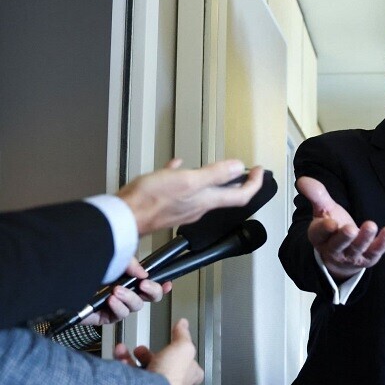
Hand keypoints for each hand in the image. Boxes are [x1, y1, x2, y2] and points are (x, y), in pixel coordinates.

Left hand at [80, 258, 172, 325]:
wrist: (60, 279)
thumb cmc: (82, 267)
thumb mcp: (112, 258)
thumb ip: (130, 264)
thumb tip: (143, 272)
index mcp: (126, 278)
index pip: (150, 283)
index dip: (161, 284)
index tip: (167, 282)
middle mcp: (122, 291)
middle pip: (148, 298)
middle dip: (150, 291)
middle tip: (144, 285)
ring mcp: (113, 305)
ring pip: (134, 308)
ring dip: (129, 299)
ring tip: (118, 291)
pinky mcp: (103, 316)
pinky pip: (118, 316)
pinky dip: (117, 308)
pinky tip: (111, 300)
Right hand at [114, 318, 202, 384]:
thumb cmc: (170, 377)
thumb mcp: (182, 348)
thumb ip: (183, 335)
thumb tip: (184, 324)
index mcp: (187, 377)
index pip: (191, 368)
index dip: (183, 356)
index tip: (175, 347)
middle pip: (159, 367)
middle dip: (147, 354)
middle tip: (141, 349)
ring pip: (140, 372)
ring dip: (130, 358)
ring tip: (123, 350)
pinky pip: (125, 379)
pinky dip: (120, 366)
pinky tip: (117, 357)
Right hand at [117, 158, 263, 235]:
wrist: (123, 216)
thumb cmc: (150, 201)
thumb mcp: (187, 181)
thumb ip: (214, 175)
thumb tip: (237, 168)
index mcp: (206, 200)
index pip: (241, 195)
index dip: (254, 183)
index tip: (260, 171)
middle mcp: (198, 207)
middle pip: (226, 196)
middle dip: (239, 182)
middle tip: (246, 171)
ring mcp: (183, 207)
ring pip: (205, 193)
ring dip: (215, 180)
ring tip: (218, 168)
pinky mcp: (167, 205)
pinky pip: (180, 189)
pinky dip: (183, 177)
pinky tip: (175, 167)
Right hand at [296, 176, 384, 280]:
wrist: (341, 256)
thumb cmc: (333, 229)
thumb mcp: (323, 210)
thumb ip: (316, 195)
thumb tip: (302, 180)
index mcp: (319, 237)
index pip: (320, 233)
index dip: (325, 229)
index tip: (330, 222)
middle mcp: (334, 249)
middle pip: (338, 244)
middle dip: (344, 237)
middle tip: (350, 228)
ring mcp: (352, 255)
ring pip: (357, 248)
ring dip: (364, 238)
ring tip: (371, 225)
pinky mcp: (368, 257)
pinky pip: (375, 251)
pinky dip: (383, 243)